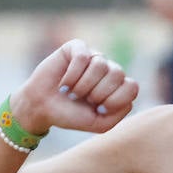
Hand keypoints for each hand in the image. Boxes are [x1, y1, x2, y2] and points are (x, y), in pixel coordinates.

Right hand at [10, 39, 138, 134]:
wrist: (41, 108)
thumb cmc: (71, 115)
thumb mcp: (98, 124)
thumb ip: (118, 114)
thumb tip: (129, 91)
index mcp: (117, 87)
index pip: (131, 87)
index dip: (114, 100)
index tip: (98, 108)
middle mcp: (108, 70)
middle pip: (117, 74)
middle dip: (98, 92)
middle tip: (83, 99)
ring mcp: (93, 57)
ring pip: (100, 65)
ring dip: (83, 85)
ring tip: (72, 93)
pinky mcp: (76, 48)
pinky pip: (83, 56)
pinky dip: (72, 74)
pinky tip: (64, 83)